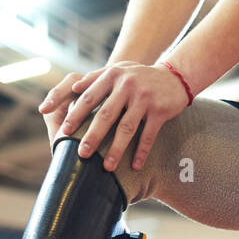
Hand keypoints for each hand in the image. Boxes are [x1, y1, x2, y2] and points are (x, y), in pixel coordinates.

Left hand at [38, 61, 189, 170]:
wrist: (174, 77)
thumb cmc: (139, 77)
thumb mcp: (117, 71)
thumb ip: (95, 78)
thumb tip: (73, 88)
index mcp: (112, 76)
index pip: (89, 98)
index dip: (75, 115)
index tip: (64, 132)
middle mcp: (127, 86)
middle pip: (106, 115)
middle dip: (92, 136)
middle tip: (82, 154)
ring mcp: (144, 98)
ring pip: (127, 128)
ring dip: (116, 149)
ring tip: (107, 167)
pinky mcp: (160, 111)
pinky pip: (148, 135)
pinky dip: (141, 152)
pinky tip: (135, 166)